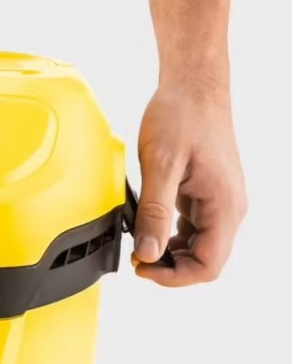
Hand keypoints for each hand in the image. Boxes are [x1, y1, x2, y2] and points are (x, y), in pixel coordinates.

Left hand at [133, 81, 246, 285]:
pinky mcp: (206, 193)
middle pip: (205, 260)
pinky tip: (147, 224)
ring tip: (138, 242)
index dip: (174, 276)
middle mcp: (228, 208)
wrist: (193, 87)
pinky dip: (170, 233)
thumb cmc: (181, 117)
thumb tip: (147, 253)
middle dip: (169, 267)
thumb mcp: (161, 165)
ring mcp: (218, 201)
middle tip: (135, 256)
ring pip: (198, 245)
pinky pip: (192, 226)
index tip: (141, 267)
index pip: (208, 265)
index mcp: (224, 206)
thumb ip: (155, 212)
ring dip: (169, 251)